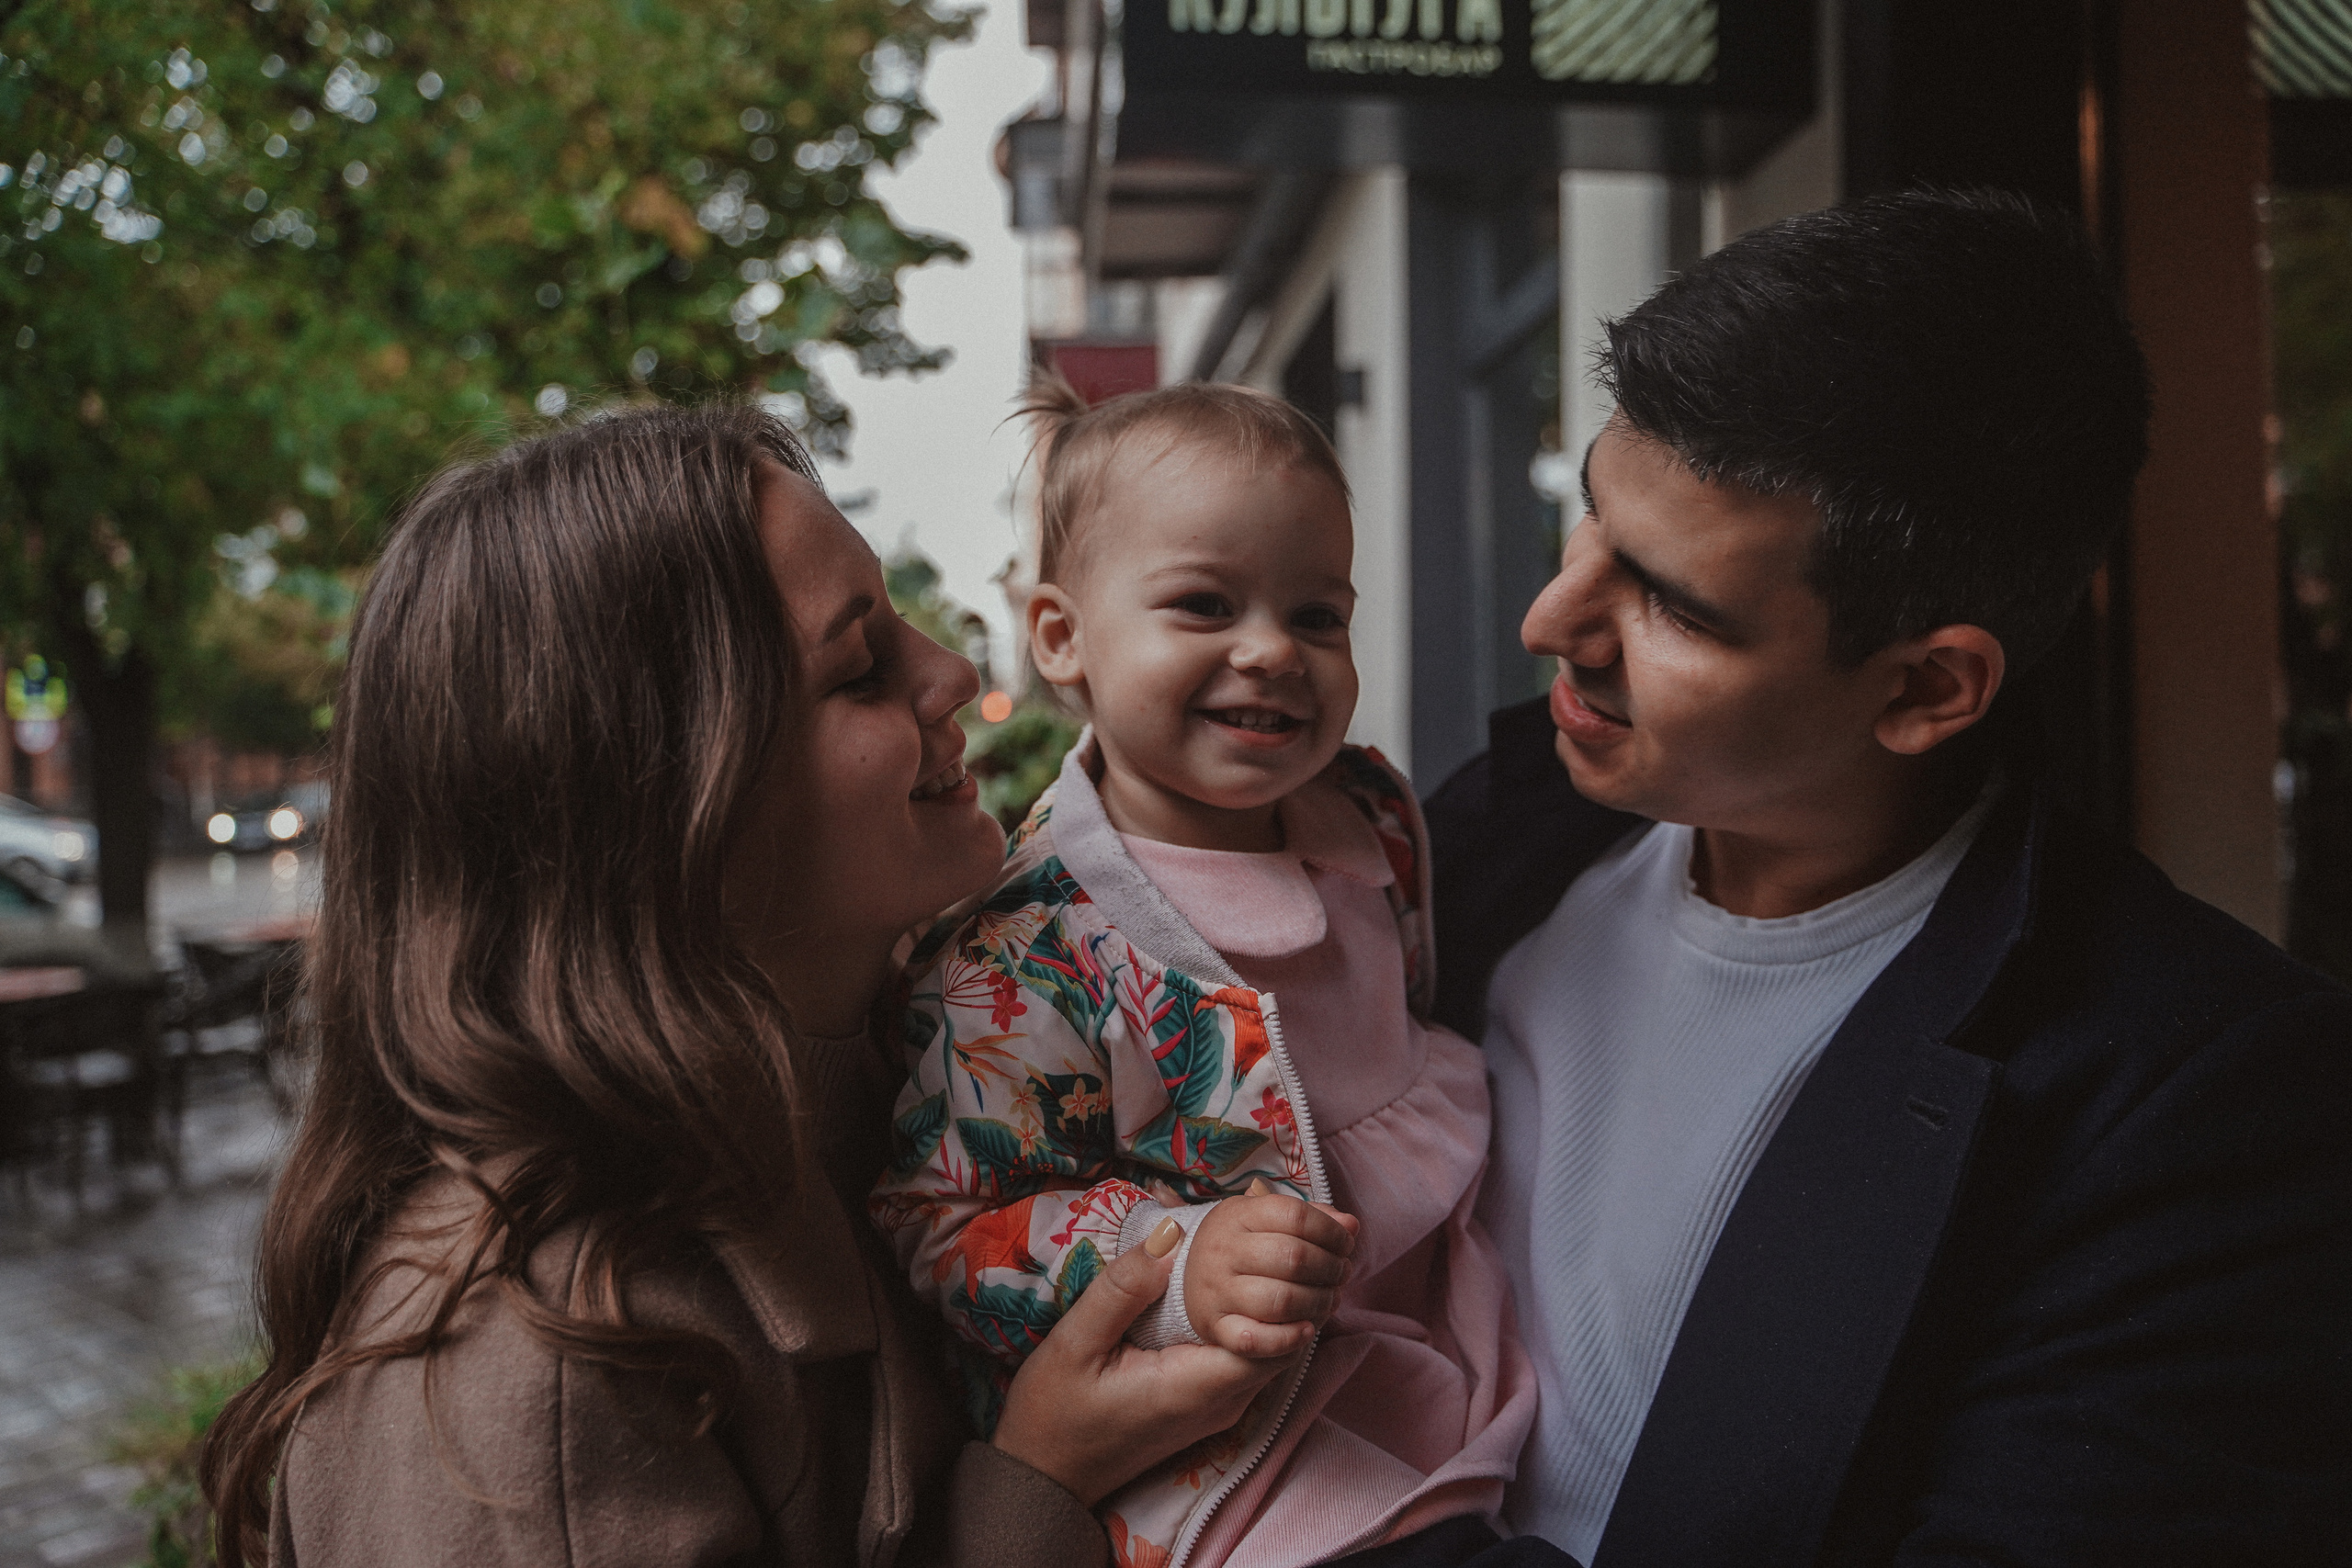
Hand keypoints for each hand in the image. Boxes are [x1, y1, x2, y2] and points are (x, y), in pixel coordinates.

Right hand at [991, 1219, 1291, 1505]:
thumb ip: (1123, 1289)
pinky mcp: (1209, 1408)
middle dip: (1286, 1288)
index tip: (1275, 1239)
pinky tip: (1233, 1287)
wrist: (1046, 1478)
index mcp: (1195, 1388)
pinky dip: (1251, 1322)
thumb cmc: (1054, 1414)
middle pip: (1283, 1342)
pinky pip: (1248, 1360)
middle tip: (1274, 1229)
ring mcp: (1219, 1410)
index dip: (1284, 1287)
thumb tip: (1172, 1232)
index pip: (1274, 1338)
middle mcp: (1221, 1405)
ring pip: (1270, 1351)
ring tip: (1260, 1248)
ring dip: (1272, 1304)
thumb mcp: (1076, 1343)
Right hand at [1183, 1179, 1358, 1356]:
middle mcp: (1223, 1250)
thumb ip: (1312, 1217)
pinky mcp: (1215, 1327)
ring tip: (1330, 1299)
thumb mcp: (1268, 1219)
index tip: (1346, 1243)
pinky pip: (1254, 1340)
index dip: (1332, 1232)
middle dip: (1331, 1268)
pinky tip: (1307, 1330)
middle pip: (1293, 1258)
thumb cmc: (1244, 1244)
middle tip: (1341, 1273)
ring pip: (1281, 1300)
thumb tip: (1351, 1226)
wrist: (1189, 1275)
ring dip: (1319, 1303)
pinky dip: (1288, 1339)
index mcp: (1238, 1215)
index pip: (1296, 1216)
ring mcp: (1217, 1291)